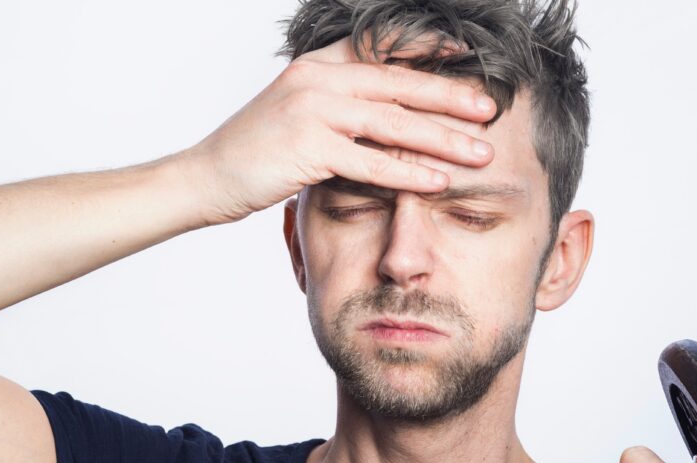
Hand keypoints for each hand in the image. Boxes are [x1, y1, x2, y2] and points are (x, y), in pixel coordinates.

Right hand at [185, 33, 496, 224]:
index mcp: (317, 64)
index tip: (468, 58)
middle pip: (399, 84)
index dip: (428, 50)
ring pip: (393, 122)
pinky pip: (370, 161)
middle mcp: (317, 79)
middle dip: (450, 98)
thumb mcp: (295, 111)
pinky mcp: (307, 147)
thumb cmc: (254, 151)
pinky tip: (438, 181)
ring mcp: (312, 110)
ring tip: (480, 153)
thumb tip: (383, 113)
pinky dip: (408, 172)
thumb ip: (338, 104)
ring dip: (441, 138)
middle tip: (491, 111)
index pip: (383, 48)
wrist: (205, 176)